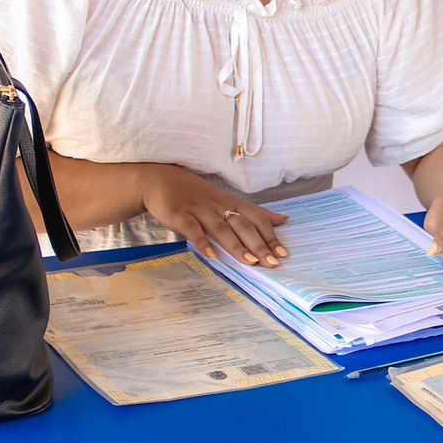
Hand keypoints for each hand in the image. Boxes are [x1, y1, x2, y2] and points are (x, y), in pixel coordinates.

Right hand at [141, 164, 288, 266]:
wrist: (159, 180)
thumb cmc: (196, 194)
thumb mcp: (227, 200)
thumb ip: (253, 212)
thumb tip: (282, 220)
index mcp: (231, 203)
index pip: (256, 219)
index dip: (270, 236)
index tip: (283, 253)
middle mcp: (219, 206)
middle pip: (243, 226)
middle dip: (259, 245)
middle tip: (273, 263)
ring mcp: (199, 210)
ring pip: (222, 228)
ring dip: (237, 246)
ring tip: (250, 262)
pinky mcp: (180, 214)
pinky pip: (192, 229)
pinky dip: (202, 242)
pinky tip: (211, 255)